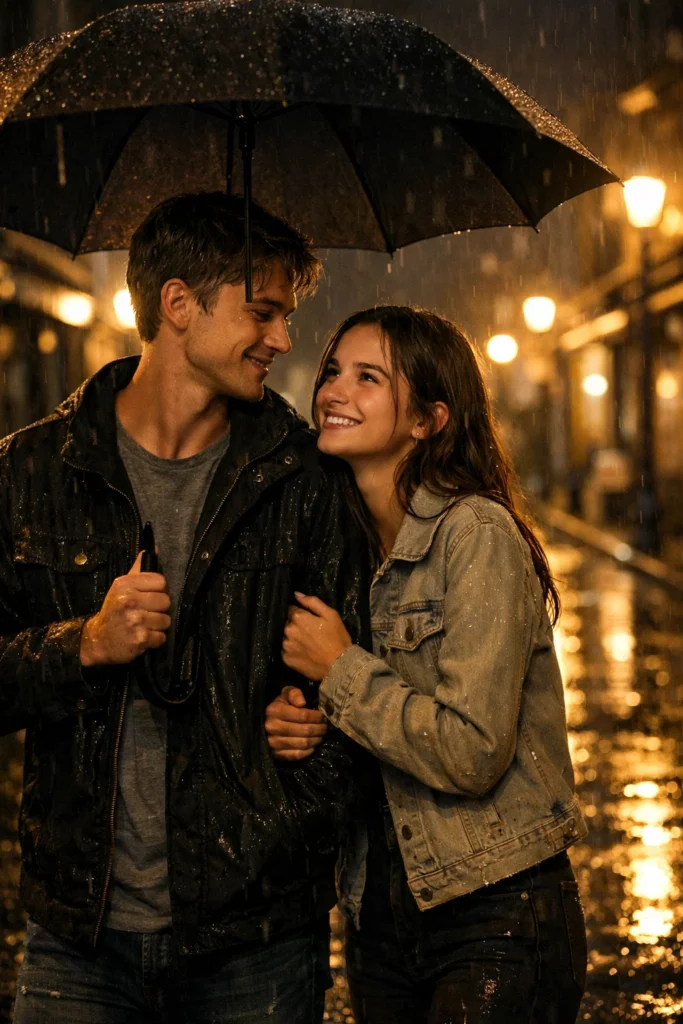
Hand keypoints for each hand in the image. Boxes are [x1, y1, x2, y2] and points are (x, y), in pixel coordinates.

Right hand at [80, 550, 170, 666]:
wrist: (98, 639)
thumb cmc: (114, 610)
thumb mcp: (122, 586)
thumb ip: (139, 569)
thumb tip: (153, 549)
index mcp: (125, 584)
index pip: (161, 581)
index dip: (159, 590)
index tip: (150, 597)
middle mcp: (129, 600)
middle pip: (166, 601)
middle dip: (159, 609)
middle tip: (146, 613)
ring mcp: (135, 620)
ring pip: (166, 620)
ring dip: (158, 626)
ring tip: (144, 625)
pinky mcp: (140, 638)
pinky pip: (161, 637)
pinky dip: (155, 640)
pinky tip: (143, 637)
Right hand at [265, 686, 327, 760]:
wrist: (267, 722)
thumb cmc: (281, 706)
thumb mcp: (286, 694)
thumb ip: (294, 693)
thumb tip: (302, 702)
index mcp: (274, 710)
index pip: (302, 715)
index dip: (317, 716)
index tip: (323, 716)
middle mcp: (272, 727)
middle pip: (305, 730)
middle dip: (319, 728)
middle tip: (324, 726)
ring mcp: (273, 742)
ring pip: (303, 743)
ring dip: (316, 740)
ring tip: (320, 735)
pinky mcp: (276, 754)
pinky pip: (297, 755)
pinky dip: (308, 751)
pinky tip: (313, 745)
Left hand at [281, 592, 351, 680]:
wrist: (339, 665)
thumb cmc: (337, 638)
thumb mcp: (331, 615)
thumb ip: (312, 602)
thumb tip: (296, 594)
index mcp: (298, 618)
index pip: (292, 610)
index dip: (302, 614)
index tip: (310, 620)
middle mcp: (288, 630)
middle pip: (289, 624)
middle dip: (297, 626)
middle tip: (311, 634)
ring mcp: (286, 646)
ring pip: (287, 638)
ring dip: (294, 639)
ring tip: (308, 645)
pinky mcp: (286, 659)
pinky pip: (286, 651)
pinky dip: (293, 651)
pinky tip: (304, 653)